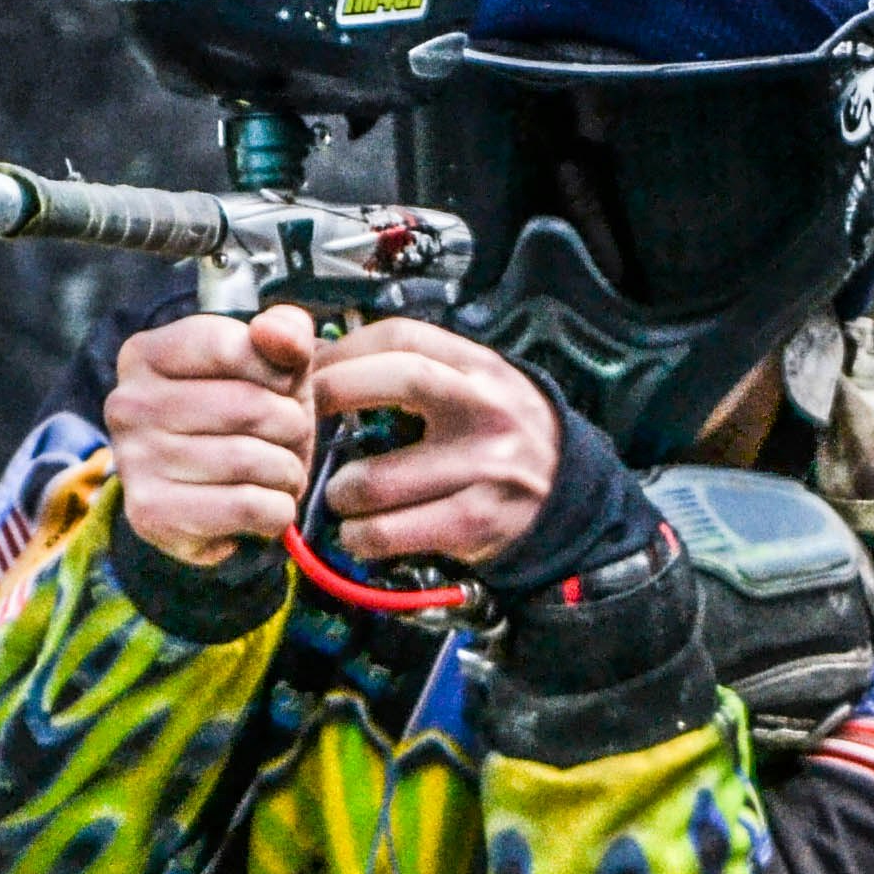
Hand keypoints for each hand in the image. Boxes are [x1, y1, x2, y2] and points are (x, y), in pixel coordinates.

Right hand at [107, 306, 320, 565]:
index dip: (278, 372)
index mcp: (145, 355)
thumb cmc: (245, 422)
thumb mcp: (271, 367)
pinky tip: (267, 506)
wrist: (214, 506)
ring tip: (281, 472)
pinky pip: (246, 507)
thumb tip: (271, 331)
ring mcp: (134, 461)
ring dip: (289, 471)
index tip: (282, 389)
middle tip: (289, 439)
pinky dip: (277, 510)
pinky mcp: (152, 514)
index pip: (229, 346)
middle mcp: (128, 405)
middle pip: (248, 406)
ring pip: (252, 460)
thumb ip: (285, 334)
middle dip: (292, 426)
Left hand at [310, 319, 559, 566]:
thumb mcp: (472, 386)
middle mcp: (486, 409)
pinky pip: (393, 532)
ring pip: (379, 477)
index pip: (402, 337)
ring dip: (340, 491)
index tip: (309, 374)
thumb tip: (322, 362)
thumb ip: (413, 368)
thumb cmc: (501, 437)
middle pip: (399, 380)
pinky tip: (359, 532)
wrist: (570, 496)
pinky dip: (361, 536)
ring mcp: (484, 467)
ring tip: (340, 494)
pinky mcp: (475, 522)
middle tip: (303, 424)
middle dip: (334, 395)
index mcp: (478, 368)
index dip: (344, 351)